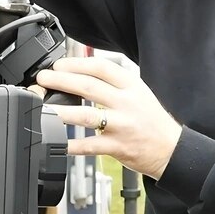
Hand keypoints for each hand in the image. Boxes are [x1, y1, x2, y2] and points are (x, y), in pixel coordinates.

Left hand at [35, 56, 182, 179]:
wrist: (172, 149)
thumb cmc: (152, 120)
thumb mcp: (139, 93)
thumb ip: (115, 83)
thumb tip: (82, 73)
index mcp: (132, 85)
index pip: (101, 67)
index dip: (77, 64)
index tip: (59, 65)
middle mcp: (127, 102)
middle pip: (89, 87)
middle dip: (61, 81)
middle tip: (42, 79)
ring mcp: (122, 125)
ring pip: (86, 115)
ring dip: (61, 111)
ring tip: (43, 108)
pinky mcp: (118, 146)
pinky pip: (90, 145)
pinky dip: (71, 144)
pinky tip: (57, 142)